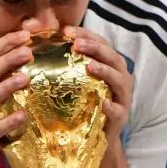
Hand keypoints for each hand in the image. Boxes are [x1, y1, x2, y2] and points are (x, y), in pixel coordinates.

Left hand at [63, 25, 132, 143]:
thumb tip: (43, 41)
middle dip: (95, 48)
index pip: (100, 43)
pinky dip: (111, 106)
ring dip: (105, 71)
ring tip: (89, 66)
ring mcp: (123, 98)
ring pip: (118, 80)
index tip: (66, 30)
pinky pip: (118, 111)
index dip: (86, 34)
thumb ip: (68, 63)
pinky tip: (103, 103)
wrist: (98, 136)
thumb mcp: (78, 82)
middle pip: (112, 57)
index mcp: (110, 65)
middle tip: (76, 44)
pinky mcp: (121, 118)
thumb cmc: (85, 104)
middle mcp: (120, 78)